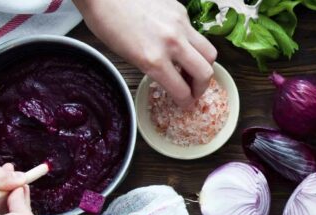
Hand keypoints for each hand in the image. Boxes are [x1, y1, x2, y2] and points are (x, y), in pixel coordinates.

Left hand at [75, 0, 216, 106]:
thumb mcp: (127, 55)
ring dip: (204, 65)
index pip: (182, 91)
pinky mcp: (181, 11)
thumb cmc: (106, 22)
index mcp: (153, 59)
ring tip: (193, 68)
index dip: (186, 102)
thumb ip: (152, 68)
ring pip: (209, 53)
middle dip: (201, 87)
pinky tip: (178, 44)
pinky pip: (195, 34)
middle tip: (194, 90)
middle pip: (205, 73)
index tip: (186, 103)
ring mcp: (180, 25)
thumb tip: (170, 76)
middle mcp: (171, 43)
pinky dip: (191, 44)